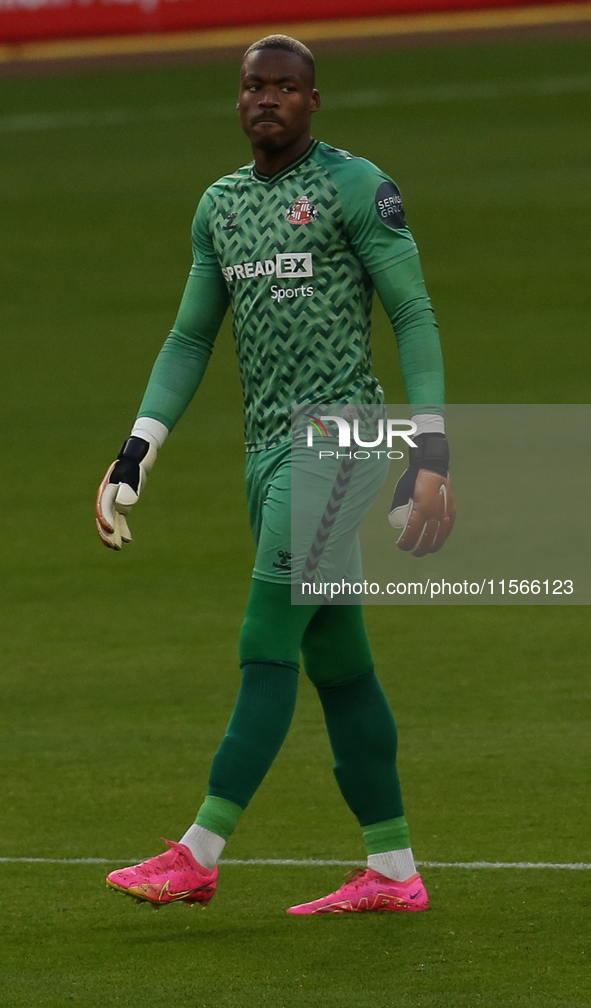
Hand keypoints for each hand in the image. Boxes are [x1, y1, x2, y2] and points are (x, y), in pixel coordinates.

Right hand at [96, 436, 156, 549]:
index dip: (105, 519)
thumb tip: (128, 502)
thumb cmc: (133, 466)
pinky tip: (128, 540)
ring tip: (117, 548)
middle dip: (107, 533)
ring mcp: (114, 502)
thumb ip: (127, 486)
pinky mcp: (122, 506)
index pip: (103, 507)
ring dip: (114, 535)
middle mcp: (108, 498)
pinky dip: (123, 530)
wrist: (136, 461)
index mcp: (107, 489)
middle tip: (112, 546)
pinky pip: (120, 521)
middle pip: (104, 518)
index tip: (109, 529)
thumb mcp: (131, 474)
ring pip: (112, 522)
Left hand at [388, 432, 455, 557]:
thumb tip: (397, 524)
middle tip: (412, 551)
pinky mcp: (452, 508)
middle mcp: (434, 511)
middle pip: (427, 537)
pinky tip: (438, 541)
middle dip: (419, 547)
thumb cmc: (414, 477)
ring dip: (432, 545)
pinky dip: (443, 535)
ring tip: (426, 551)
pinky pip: (448, 526)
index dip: (407, 542)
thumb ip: (400, 508)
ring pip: (440, 534)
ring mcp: (445, 510)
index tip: (401, 546)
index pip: (413, 532)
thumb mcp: (402, 491)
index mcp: (421, 507)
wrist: (433, 464)